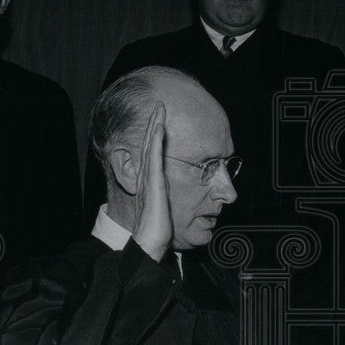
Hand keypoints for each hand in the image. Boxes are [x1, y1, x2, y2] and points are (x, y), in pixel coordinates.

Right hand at [132, 101, 171, 261]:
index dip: (156, 136)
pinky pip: (154, 156)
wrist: (148, 240)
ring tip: (158, 109)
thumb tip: (196, 202)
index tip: (161, 120)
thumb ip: (175, 201)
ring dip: (154, 126)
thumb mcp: (171, 211)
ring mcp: (149, 178)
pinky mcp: (153, 182)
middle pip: (150, 145)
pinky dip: (155, 140)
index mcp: (152, 182)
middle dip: (153, 124)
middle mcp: (148, 177)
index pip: (154, 154)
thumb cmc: (159, 230)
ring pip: (150, 146)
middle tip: (158, 105)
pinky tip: (159, 127)